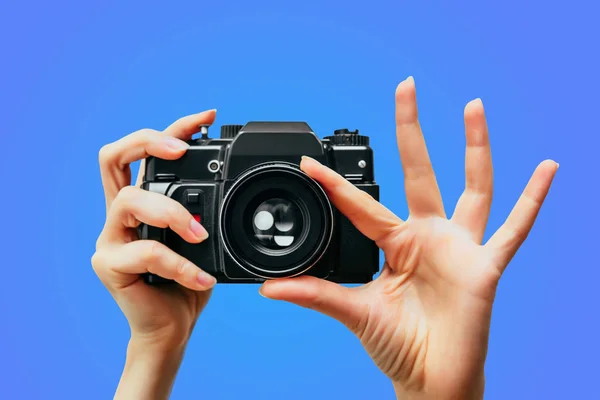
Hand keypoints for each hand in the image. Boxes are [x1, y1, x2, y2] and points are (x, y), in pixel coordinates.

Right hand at [92, 109, 217, 398]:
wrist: (172, 326)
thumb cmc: (189, 280)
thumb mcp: (205, 240)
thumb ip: (206, 213)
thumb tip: (235, 186)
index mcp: (144, 200)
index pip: (146, 152)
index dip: (172, 129)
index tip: (207, 117)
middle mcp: (122, 213)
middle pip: (112, 157)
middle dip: (148, 143)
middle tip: (182, 152)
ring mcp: (111, 237)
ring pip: (129, 200)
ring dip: (171, 213)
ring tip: (201, 234)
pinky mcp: (110, 265)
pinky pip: (144, 253)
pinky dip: (179, 264)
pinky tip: (201, 278)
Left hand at [259, 78, 557, 399]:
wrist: (430, 377)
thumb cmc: (398, 343)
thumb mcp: (354, 312)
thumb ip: (317, 295)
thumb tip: (271, 289)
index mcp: (395, 244)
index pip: (362, 205)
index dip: (336, 185)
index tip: (310, 162)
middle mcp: (427, 237)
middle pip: (418, 173)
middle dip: (410, 131)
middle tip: (404, 87)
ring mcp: (458, 247)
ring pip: (471, 187)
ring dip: (474, 147)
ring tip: (472, 106)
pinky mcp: (485, 266)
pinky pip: (514, 229)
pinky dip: (533, 201)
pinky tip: (548, 169)